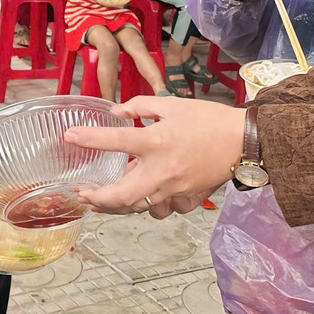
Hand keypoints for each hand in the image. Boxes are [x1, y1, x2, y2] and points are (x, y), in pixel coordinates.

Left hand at [64, 97, 245, 213]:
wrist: (244, 141)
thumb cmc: (209, 120)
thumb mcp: (172, 104)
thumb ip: (140, 107)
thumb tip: (116, 112)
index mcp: (156, 141)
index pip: (115, 140)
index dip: (89, 139)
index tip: (70, 137)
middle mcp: (162, 169)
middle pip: (121, 196)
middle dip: (98, 200)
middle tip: (85, 194)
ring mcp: (175, 189)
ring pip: (140, 208)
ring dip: (121, 205)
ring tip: (108, 197)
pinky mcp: (187, 199)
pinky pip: (164, 208)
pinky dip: (152, 205)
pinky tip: (147, 195)